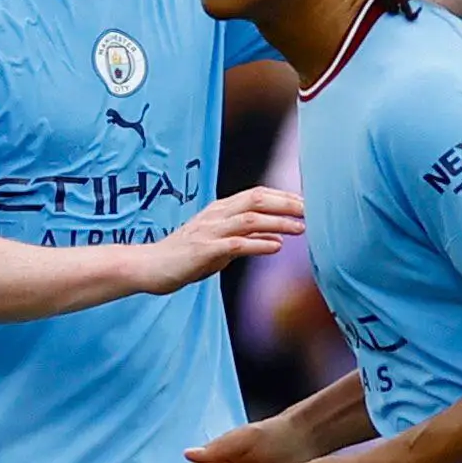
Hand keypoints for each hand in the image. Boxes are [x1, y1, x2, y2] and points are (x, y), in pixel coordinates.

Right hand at [138, 186, 304, 294]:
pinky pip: (235, 244)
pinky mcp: (204, 251)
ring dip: (278, 223)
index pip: (256, 195)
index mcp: (220, 210)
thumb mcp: (221, 246)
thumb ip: (247, 239)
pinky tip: (276, 247)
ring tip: (301, 228)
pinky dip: (258, 244)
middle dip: (286, 203)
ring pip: (249, 220)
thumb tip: (278, 239)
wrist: (150, 267)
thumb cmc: (186, 257)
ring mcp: (209, 231)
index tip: (307, 202)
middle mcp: (216, 215)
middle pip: (256, 200)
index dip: (283, 196)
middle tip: (311, 210)